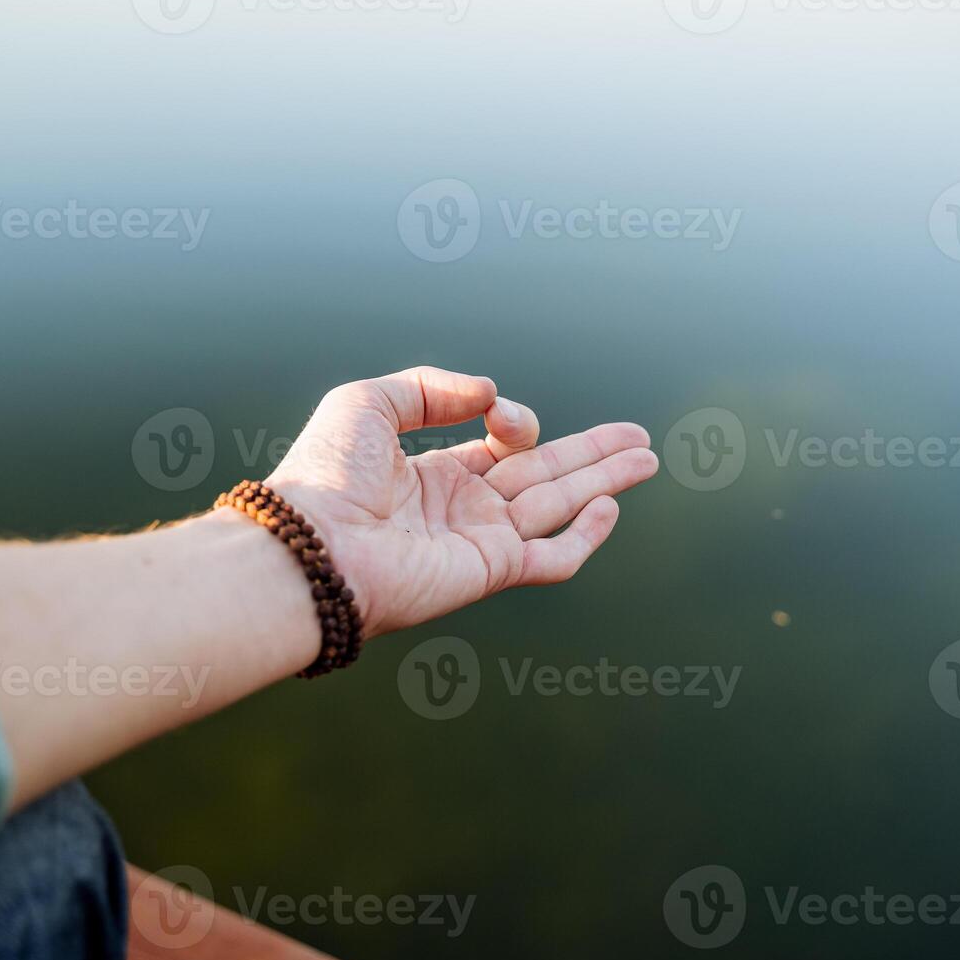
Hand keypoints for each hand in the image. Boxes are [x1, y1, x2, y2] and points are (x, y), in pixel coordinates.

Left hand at [258, 367, 658, 638]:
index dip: (518, 423)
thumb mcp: (368, 402)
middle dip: (592, 455)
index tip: (504, 414)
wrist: (312, 546)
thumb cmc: (326, 475)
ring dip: (605, 481)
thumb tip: (492, 396)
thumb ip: (432, 387)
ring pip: (558, 509)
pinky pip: (552, 559)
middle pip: (543, 476)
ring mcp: (478, 543)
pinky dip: (584, 536)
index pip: (499, 451)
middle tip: (639, 438)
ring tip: (647, 458)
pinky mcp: (491, 572)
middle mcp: (460, 511)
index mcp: (430, 477)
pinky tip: (610, 507)